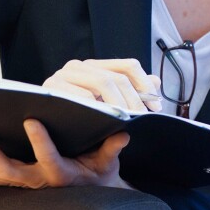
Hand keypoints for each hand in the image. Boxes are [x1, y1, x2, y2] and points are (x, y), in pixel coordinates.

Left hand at [0, 118, 132, 188]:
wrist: (89, 196)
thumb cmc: (98, 174)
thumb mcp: (108, 162)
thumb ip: (112, 148)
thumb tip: (123, 134)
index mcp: (61, 174)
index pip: (50, 157)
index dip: (40, 141)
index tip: (31, 119)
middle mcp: (38, 181)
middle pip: (7, 169)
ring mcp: (23, 184)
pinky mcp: (14, 184)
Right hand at [43, 58, 162, 111]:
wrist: (52, 143)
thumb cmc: (82, 122)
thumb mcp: (109, 107)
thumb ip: (131, 94)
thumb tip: (156, 82)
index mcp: (95, 66)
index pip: (128, 66)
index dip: (145, 84)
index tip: (156, 106)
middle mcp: (79, 66)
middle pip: (116, 76)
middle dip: (133, 98)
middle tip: (142, 116)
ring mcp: (64, 74)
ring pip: (102, 82)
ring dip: (118, 102)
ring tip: (127, 118)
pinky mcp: (53, 88)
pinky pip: (82, 94)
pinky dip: (97, 106)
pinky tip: (105, 117)